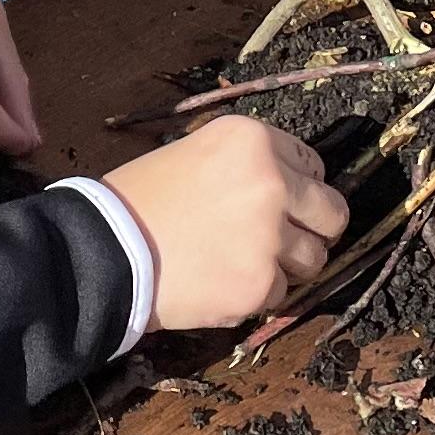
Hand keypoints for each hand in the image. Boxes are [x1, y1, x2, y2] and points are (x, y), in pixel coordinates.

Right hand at [105, 115, 352, 332]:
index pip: (314, 166)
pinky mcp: (258, 285)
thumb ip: (249, 163)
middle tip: (281, 238)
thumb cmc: (141, 198)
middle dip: (312, 228)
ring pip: (314, 259)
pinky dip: (254, 292)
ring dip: (286, 264)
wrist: (103, 250)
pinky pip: (280, 293)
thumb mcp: (197, 151)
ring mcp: (268, 238)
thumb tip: (295, 187)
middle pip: (331, 213)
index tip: (273, 201)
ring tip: (241, 259)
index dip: (295, 188)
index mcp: (253, 140)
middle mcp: (271, 183)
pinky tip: (218, 280)